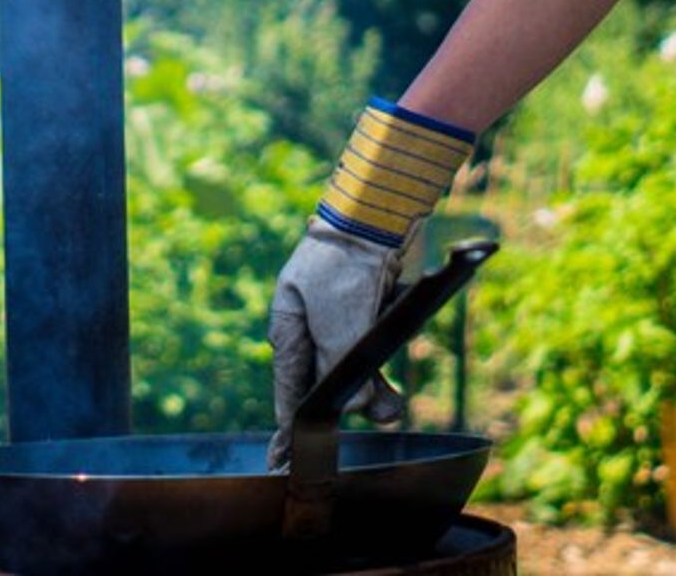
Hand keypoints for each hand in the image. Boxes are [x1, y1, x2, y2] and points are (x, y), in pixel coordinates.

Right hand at [270, 226, 408, 442]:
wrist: (377, 218)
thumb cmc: (344, 269)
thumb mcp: (339, 326)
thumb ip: (342, 371)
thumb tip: (356, 407)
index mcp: (287, 326)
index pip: (287, 386)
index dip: (289, 425)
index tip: (283, 457)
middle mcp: (309, 327)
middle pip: (324, 382)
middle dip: (347, 408)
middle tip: (361, 426)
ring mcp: (338, 320)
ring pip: (353, 372)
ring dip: (372, 393)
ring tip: (392, 408)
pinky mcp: (366, 312)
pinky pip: (372, 353)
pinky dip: (382, 368)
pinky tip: (392, 386)